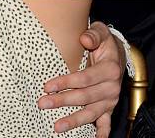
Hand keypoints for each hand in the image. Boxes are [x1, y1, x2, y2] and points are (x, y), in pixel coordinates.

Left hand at [38, 21, 122, 136]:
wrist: (118, 54)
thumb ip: (94, 34)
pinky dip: (101, 132)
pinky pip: (106, 122)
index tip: (47, 86)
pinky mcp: (109, 107)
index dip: (65, 83)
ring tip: (57, 127)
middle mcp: (111, 87)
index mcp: (109, 70)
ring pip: (91, 113)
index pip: (84, 79)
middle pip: (84, 97)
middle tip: (43, 104)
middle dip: (63, 102)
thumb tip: (84, 39)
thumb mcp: (101, 32)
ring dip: (74, 121)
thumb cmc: (104, 42)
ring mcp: (110, 99)